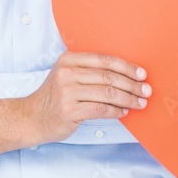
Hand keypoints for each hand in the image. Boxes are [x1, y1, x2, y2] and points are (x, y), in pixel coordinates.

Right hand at [20, 52, 151, 146]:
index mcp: (69, 59)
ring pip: (107, 93)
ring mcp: (67, 92)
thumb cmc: (56, 97)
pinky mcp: (69, 110)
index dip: (127, 67)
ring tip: (140, 103)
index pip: (105, 60)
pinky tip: (124, 112)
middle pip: (108, 76)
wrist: (31, 117)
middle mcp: (67, 73)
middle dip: (132, 84)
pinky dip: (116, 111)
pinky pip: (101, 109)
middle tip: (146, 90)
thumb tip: (127, 75)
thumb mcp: (68, 76)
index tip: (142, 74)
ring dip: (128, 99)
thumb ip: (91, 71)